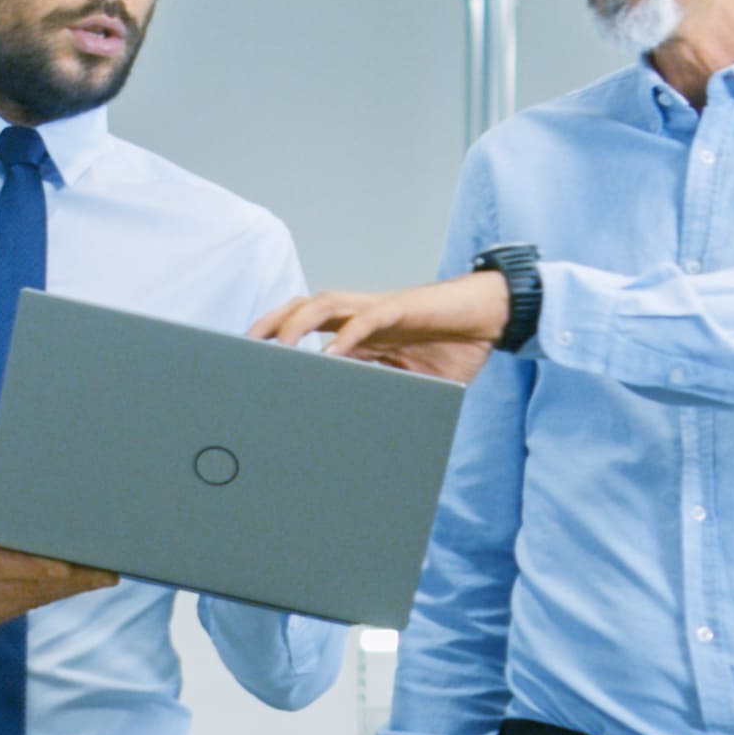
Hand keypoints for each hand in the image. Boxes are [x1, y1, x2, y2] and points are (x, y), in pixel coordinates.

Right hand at [0, 485, 111, 630]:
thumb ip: (3, 507)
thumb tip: (49, 506)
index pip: (11, 566)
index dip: (49, 568)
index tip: (81, 565)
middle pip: (30, 587)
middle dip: (73, 580)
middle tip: (110, 570)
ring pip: (32, 601)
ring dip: (67, 589)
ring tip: (100, 575)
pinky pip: (22, 606)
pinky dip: (47, 594)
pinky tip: (71, 582)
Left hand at [255, 273, 507, 381]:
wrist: (489, 318)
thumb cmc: (451, 347)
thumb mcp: (410, 381)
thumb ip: (384, 393)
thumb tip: (362, 429)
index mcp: (359, 329)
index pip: (308, 325)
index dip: (278, 335)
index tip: (250, 358)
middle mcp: (361, 314)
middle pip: (303, 308)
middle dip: (271, 323)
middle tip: (244, 346)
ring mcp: (379, 309)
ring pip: (325, 305)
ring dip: (298, 323)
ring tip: (277, 346)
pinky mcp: (402, 309)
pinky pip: (368, 319)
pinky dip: (347, 337)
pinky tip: (330, 355)